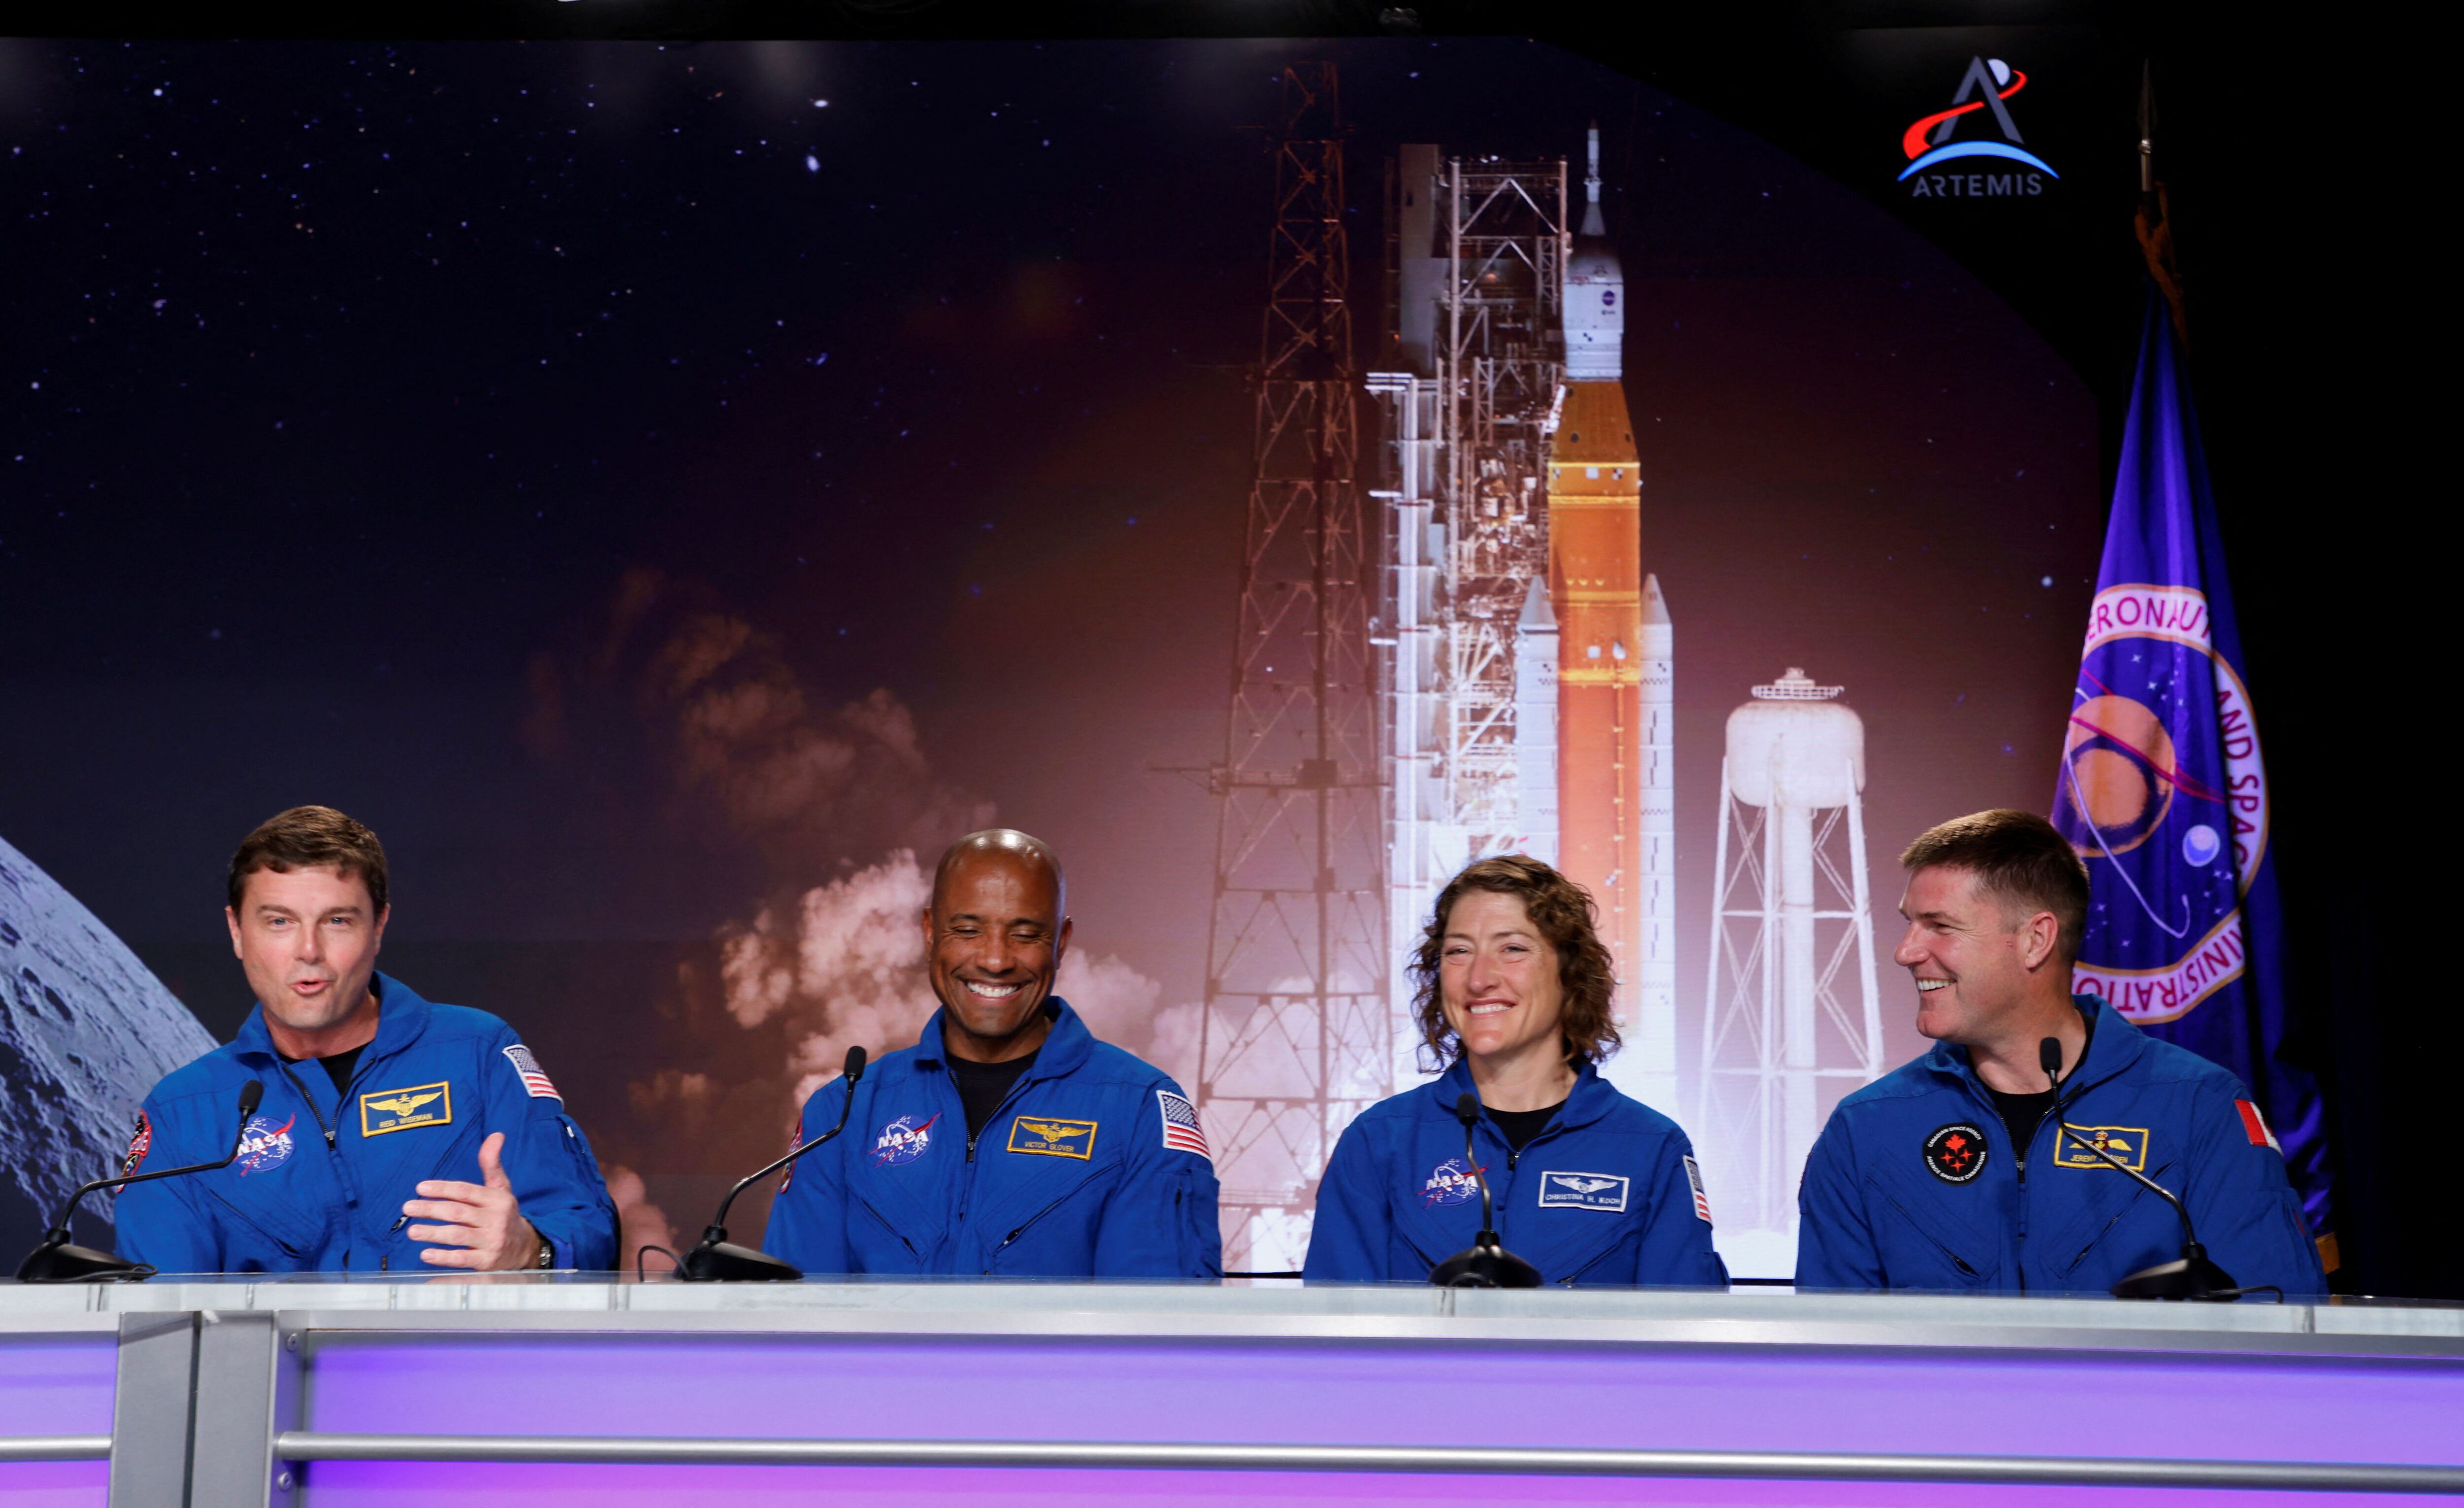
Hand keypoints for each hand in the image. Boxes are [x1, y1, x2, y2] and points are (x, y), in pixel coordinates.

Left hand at [403, 1132, 545, 1270]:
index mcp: (497, 1199)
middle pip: (458, 1213)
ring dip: (433, 1233)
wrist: (525, 1247)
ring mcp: (492, 1241)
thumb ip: (492, 1163)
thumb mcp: (501, 1188)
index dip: (443, 1189)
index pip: (467, 1191)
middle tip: (408, 1207)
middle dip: (431, 1209)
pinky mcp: (487, 1262)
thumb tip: (495, 1135)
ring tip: (412, 1230)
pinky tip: (425, 1254)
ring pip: (458, 1235)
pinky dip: (443, 1257)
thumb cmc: (504, 1214)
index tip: (421, 1187)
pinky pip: (462, 1258)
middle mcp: (496, 1219)